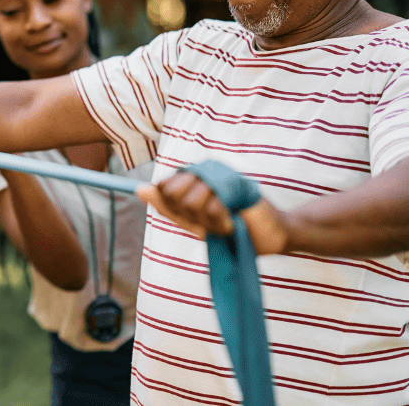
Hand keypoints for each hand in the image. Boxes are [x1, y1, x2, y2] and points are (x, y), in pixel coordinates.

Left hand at [137, 171, 289, 254]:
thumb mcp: (195, 224)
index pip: (163, 188)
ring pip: (191, 201)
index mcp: (192, 180)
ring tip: (225, 222)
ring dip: (208, 222)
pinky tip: (232, 223)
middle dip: (190, 216)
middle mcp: (204, 172)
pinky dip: (220, 222)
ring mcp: (220, 176)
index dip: (175, 209)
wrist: (270, 236)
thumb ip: (168, 207)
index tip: (194, 219)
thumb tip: (139, 189)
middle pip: (172, 193)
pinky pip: (212, 205)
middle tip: (211, 221)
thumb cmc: (232, 230)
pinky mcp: (235, 184)